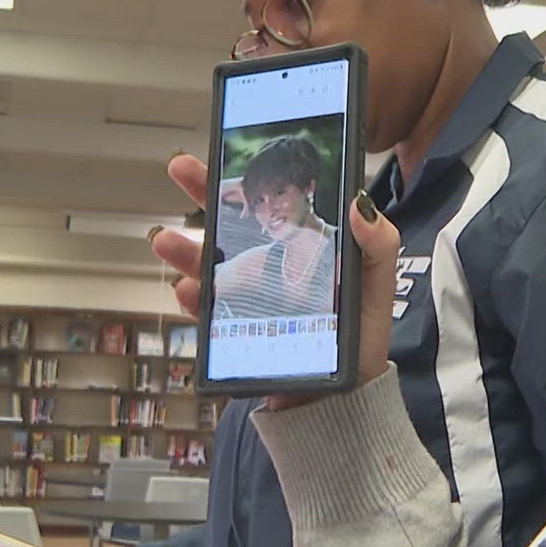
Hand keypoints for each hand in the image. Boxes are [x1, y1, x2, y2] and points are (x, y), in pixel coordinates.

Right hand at [148, 167, 398, 411]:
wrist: (344, 395)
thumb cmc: (360, 335)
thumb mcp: (377, 283)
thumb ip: (376, 243)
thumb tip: (359, 202)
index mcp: (299, 245)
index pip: (268, 200)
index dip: (246, 176)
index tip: (225, 151)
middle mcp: (267, 265)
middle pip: (229, 222)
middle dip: (202, 192)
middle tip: (181, 168)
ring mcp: (248, 296)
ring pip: (208, 265)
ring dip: (185, 251)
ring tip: (168, 241)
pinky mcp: (237, 329)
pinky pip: (207, 313)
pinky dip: (194, 300)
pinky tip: (188, 290)